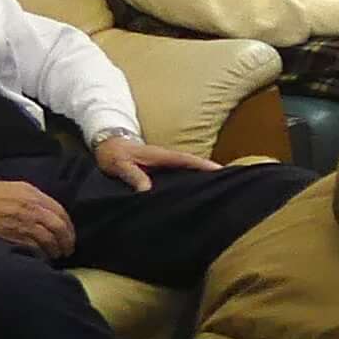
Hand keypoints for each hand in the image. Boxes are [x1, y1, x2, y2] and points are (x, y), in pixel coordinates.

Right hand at [0, 170, 73, 255]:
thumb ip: (33, 200)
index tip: (70, 235)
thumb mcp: (13, 189)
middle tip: (67, 250)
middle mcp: (30, 207)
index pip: (61, 212)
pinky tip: (41, 257)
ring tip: (56, 255)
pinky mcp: (11, 236)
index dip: (68, 226)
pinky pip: (34, 248)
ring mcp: (21, 222)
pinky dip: (41, 254)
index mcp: (32, 194)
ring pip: (49, 240)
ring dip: (55, 250)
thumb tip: (50, 216)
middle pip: (59, 227)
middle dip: (67, 241)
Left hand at [91, 132, 220, 193]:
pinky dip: (192, 179)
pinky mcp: (163, 170)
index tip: (221, 171)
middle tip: (231, 182)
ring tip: (220, 189)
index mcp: (160, 155)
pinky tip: (197, 192)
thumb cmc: (113, 155)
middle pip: (194, 164)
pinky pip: (181, 174)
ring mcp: (166, 163)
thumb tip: (147, 190)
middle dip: (212, 172)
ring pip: (189, 170)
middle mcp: (167, 158)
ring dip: (203, 177)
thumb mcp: (120, 165)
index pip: (187, 160)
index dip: (204, 166)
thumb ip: (133, 176)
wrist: (107, 146)